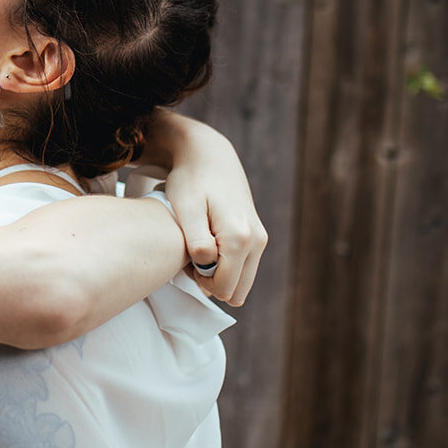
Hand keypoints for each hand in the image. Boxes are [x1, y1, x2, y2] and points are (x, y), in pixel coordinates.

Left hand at [156, 115, 266, 305]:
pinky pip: (243, 269)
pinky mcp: (258, 237)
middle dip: (210, 282)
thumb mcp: (186, 209)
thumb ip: (197, 242)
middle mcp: (257, 241)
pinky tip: (209, 244)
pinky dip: (225, 265)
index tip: (186, 259)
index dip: (200, 281)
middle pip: (235, 292)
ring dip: (218, 275)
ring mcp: (260, 239)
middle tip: (192, 254)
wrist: (209, 155)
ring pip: (241, 283)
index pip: (223, 288)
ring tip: (199, 248)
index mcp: (240, 237)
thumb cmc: (191, 180)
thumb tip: (208, 269)